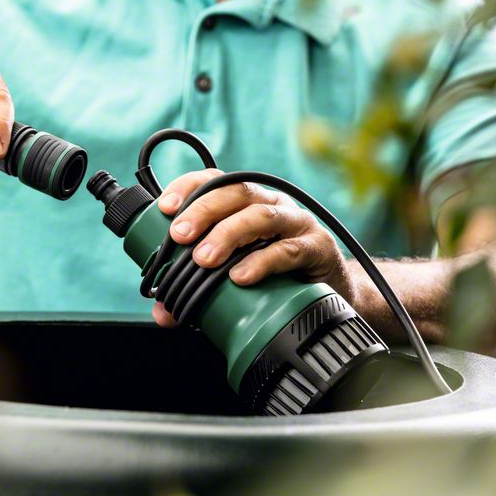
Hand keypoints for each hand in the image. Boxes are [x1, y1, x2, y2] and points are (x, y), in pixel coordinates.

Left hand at [152, 169, 355, 326]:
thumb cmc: (278, 279)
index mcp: (247, 204)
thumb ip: (197, 292)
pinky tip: (241, 276)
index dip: (189, 187)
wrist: (333, 295)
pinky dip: (262, 262)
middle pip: (235, 192)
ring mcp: (296, 223)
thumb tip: (163, 314)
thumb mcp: (234, 280)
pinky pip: (288, 250)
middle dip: (203, 210)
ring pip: (261, 215)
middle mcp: (271, 205)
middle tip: (180, 236)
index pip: (216, 180)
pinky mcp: (317, 248)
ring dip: (228, 233)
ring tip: (204, 259)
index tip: (165, 208)